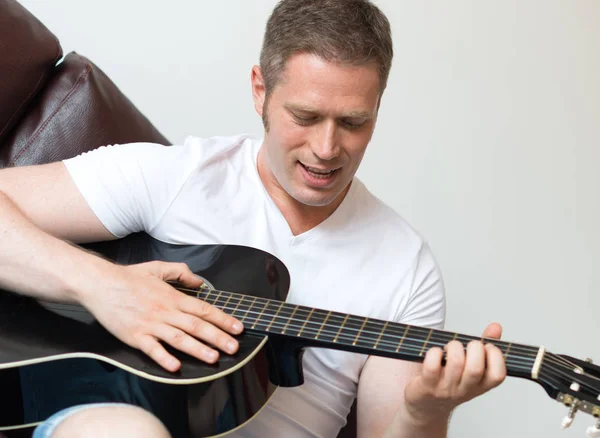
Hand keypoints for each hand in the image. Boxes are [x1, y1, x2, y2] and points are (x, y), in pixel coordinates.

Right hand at [77, 261, 243, 371]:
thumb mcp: (159, 267)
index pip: (204, 310)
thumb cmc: (129, 277)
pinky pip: (152, 349)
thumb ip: (181, 272)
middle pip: (197, 326)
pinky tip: (175, 367)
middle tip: (234, 348)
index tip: (238, 328)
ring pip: (179, 338)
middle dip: (218, 337)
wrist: (100, 284)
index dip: (223, 320)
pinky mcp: (135, 336)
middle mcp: (166, 312)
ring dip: (197, 349)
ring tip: (213, 358)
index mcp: (173, 297)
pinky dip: (164, 358)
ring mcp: (151, 324)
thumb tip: (199, 282)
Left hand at [403, 323, 506, 423]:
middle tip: (467, 345)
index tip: (487, 346)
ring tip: (450, 347)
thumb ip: (484, 348)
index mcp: (480, 386)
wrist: (425, 407)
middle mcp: (464, 390)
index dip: (495, 357)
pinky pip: (432, 367)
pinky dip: (434, 353)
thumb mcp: (470, 369)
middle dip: (474, 348)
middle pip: (476, 368)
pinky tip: (435, 352)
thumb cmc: (449, 382)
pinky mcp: (426, 386)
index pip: (498, 375)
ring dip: (454, 347)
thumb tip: (496, 327)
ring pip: (455, 364)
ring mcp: (445, 389)